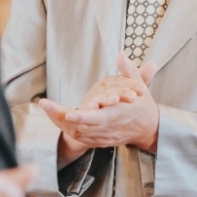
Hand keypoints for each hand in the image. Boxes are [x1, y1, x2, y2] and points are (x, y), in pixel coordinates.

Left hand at [40, 53, 159, 151]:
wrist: (149, 128)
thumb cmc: (142, 105)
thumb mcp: (139, 84)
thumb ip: (129, 70)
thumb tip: (121, 55)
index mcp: (120, 113)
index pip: (100, 117)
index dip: (84, 117)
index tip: (70, 113)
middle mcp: (111, 127)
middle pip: (85, 126)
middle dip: (64, 118)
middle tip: (47, 107)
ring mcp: (105, 136)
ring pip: (80, 133)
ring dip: (62, 123)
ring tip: (47, 108)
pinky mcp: (101, 141)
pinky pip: (82, 139)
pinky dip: (69, 131)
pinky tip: (58, 120)